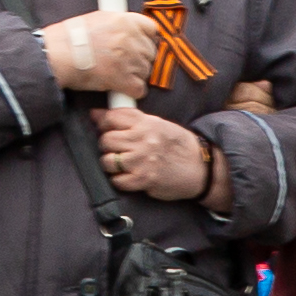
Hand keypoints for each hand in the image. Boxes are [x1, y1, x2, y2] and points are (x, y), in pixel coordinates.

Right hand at [35, 7, 157, 94]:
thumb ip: (119, 24)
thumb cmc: (71, 36)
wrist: (57, 55)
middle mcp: (131, 38)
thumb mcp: (98, 18)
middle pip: (151, 52)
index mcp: (126, 20)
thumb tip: (130, 30)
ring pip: (146, 72)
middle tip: (124, 62)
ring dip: (135, 75)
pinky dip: (131, 91)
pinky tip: (119, 87)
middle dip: (140, 59)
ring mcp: (129, 59)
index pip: (152, 30)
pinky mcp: (124, 80)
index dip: (146, 39)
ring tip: (117, 74)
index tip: (139, 45)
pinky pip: (139, 89)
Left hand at [93, 103, 222, 204]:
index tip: (106, 129)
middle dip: (107, 146)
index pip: (112, 118)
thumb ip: (129, 119)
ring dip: (111, 164)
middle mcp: (143, 140)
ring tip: (121, 164)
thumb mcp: (157, 124)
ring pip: (108, 161)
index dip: (104, 124)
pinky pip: (117, 180)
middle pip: (106, 140)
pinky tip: (128, 176)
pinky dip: (119, 180)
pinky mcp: (144, 180)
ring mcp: (143, 161)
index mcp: (146, 123)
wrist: (200, 167)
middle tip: (116, 149)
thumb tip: (95, 114)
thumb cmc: (177, 145)